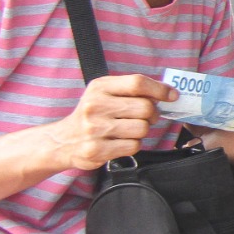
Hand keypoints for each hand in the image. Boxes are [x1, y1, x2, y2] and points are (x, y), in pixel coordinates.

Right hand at [46, 74, 172, 170]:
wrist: (62, 141)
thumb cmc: (92, 115)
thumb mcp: (104, 93)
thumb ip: (132, 90)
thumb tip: (168, 92)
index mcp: (99, 87)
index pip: (137, 83)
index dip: (160, 89)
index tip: (172, 95)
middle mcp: (95, 106)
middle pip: (145, 108)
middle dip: (152, 114)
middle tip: (146, 117)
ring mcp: (94, 129)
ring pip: (142, 128)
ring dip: (142, 130)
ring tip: (129, 129)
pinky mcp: (97, 150)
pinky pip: (133, 146)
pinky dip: (133, 144)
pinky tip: (121, 141)